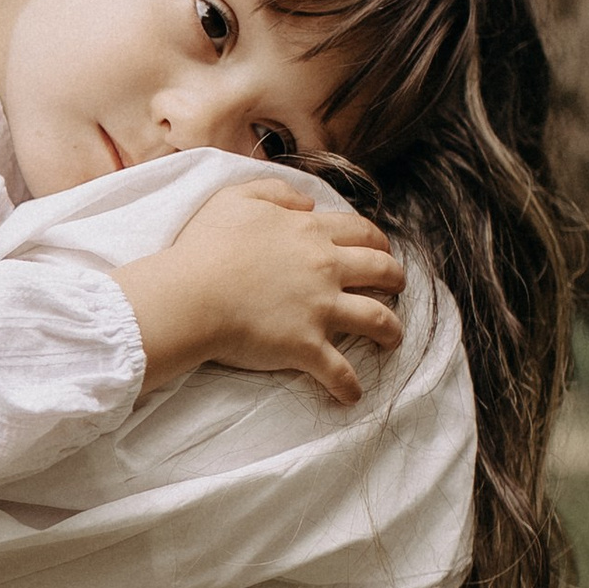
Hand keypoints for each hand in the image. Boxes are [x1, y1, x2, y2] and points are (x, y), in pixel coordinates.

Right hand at [122, 181, 405, 408]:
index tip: (378, 249)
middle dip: (395, 279)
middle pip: (382, 271)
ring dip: (392, 329)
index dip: (376, 240)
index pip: (361, 232)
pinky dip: (349, 386)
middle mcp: (326, 269)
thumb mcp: (237, 198)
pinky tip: (352, 395)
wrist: (192, 294)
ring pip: (378, 319)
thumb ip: (277, 192)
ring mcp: (320, 309)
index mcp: (311, 233)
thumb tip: (307, 204)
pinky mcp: (307, 346)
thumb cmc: (207, 246)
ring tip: (393, 338)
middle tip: (395, 286)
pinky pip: (339, 371)